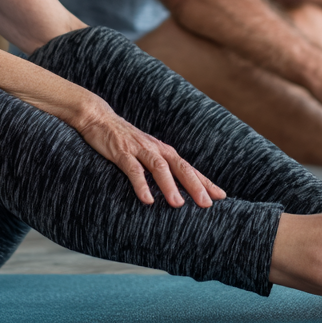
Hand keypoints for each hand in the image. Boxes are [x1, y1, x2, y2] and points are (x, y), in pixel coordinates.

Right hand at [74, 98, 226, 207]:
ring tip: (178, 204)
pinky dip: (141, 184)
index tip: (222, 196)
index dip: (205, 181)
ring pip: (159, 167)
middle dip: (195, 185)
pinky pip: (133, 169)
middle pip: (180, 167)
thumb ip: (159, 168)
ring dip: (170, 185)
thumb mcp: (145, 153)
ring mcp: (139, 149)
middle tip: (207, 204)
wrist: (99, 118)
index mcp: (164, 151)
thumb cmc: (124, 139)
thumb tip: (175, 189)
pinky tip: (147, 199)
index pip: (189, 168)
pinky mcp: (121, 151)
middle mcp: (156, 149)